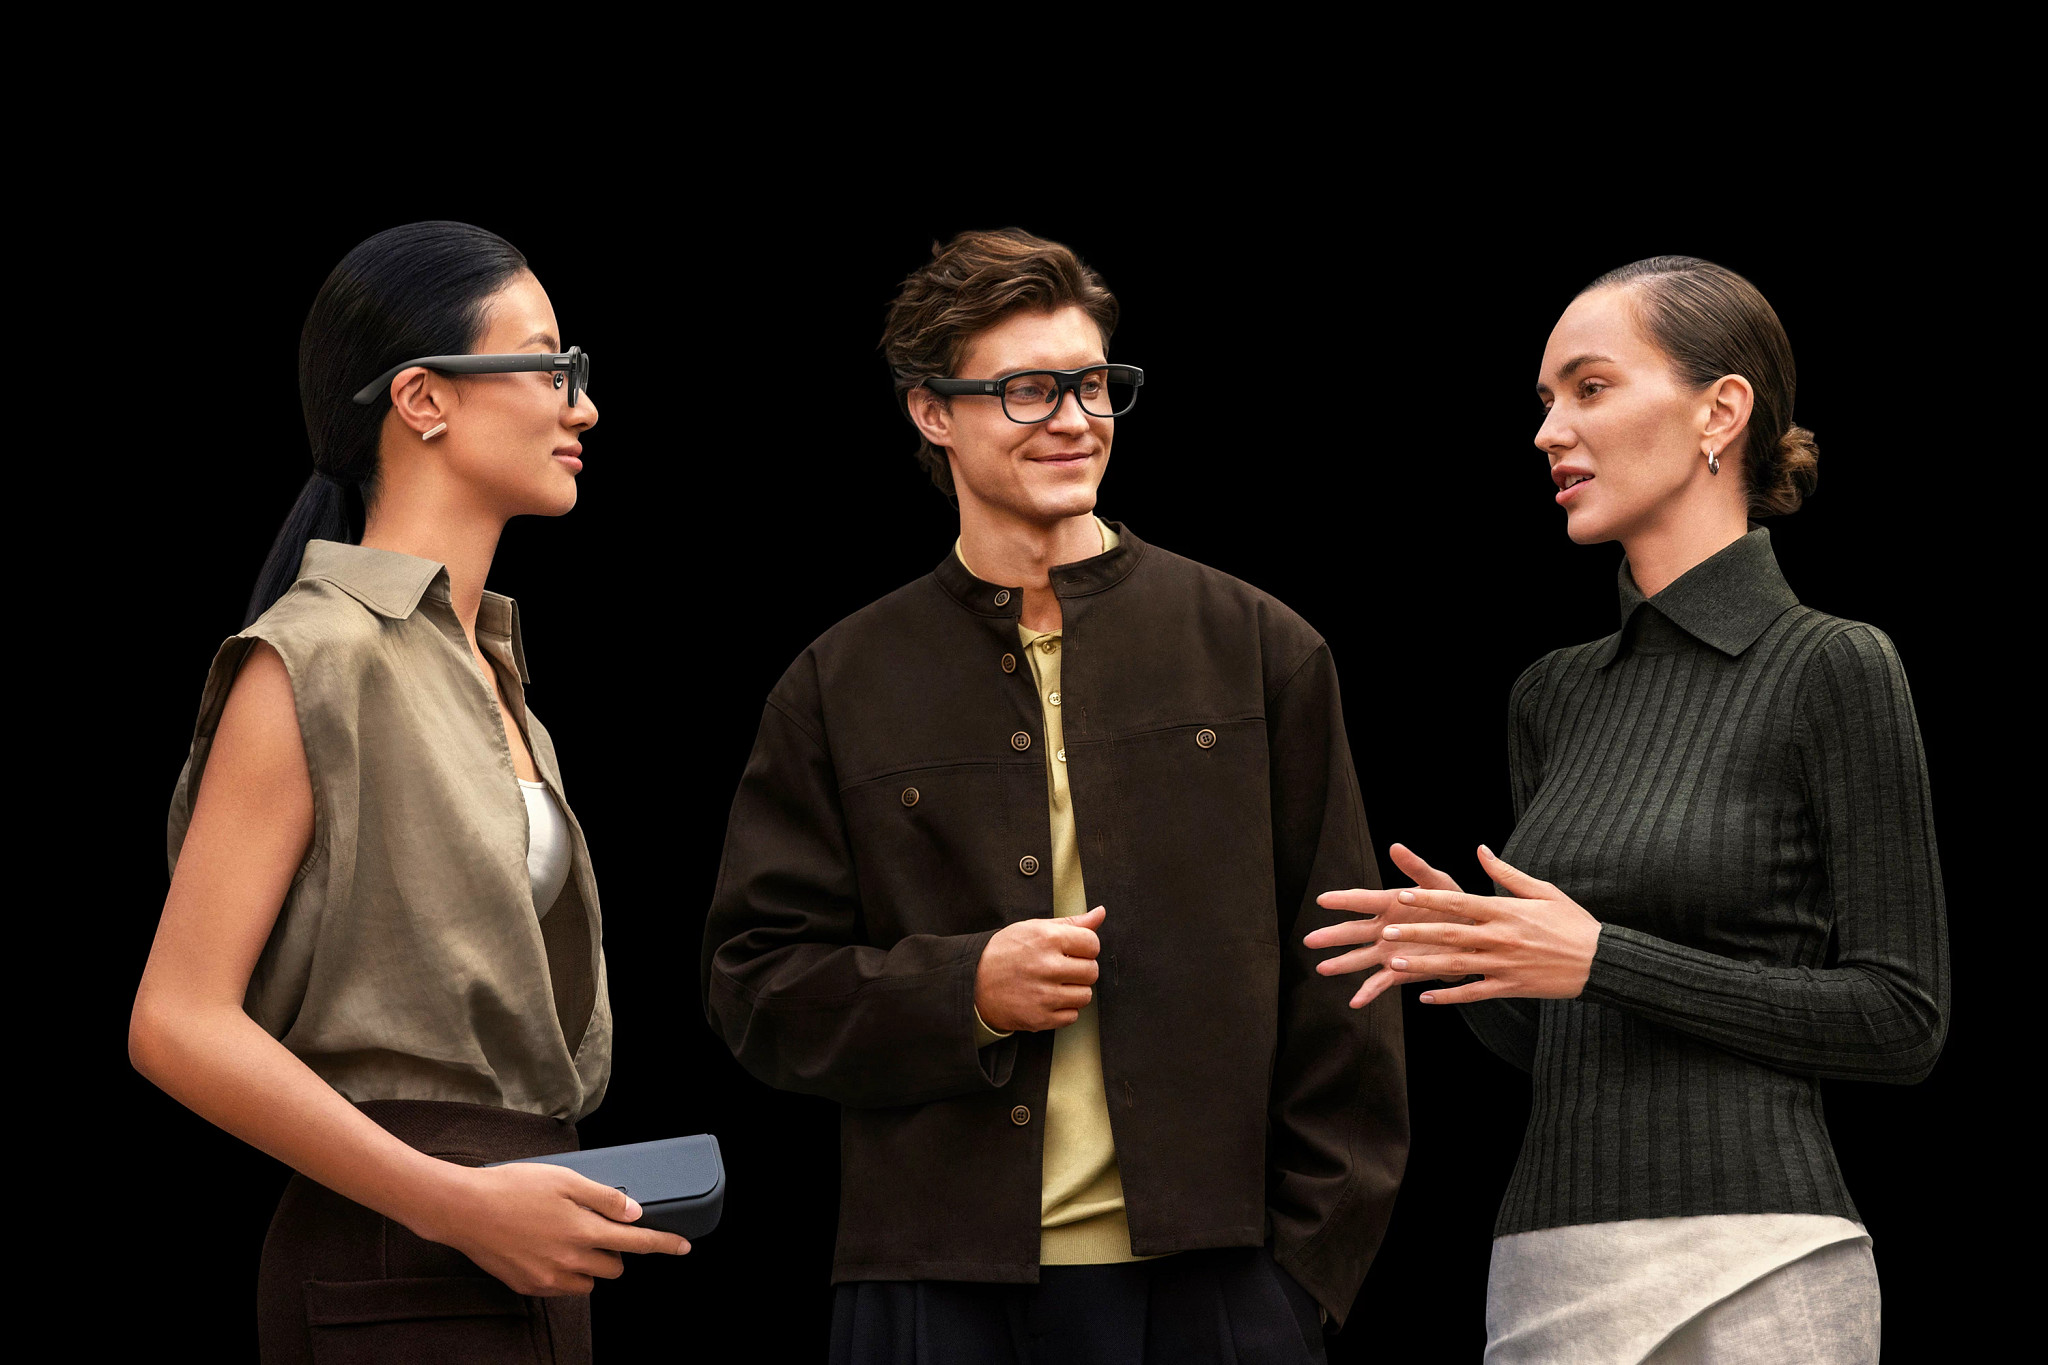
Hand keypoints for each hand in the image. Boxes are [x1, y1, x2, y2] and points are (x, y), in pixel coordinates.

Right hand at [416, 1161, 689, 1296]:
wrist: (463, 1209)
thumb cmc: (513, 1187)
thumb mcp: (565, 1179)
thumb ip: (603, 1197)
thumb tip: (634, 1212)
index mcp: (583, 1231)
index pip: (636, 1244)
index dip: (663, 1244)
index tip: (684, 1246)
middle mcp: (569, 1261)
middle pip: (614, 1268)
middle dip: (615, 1251)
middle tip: (597, 1228)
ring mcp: (548, 1278)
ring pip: (588, 1282)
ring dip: (590, 1265)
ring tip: (569, 1238)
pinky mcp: (528, 1286)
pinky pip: (561, 1287)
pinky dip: (565, 1274)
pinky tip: (547, 1249)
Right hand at [975, 906, 1104, 1032]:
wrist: (973, 983)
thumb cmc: (1003, 952)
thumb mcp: (1033, 928)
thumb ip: (1070, 923)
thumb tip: (1099, 913)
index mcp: (1047, 939)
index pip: (1092, 943)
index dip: (1085, 947)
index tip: (1073, 950)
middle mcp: (1047, 967)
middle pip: (1092, 971)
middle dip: (1081, 969)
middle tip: (1062, 968)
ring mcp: (1043, 995)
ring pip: (1085, 996)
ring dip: (1074, 991)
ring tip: (1054, 984)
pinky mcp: (1040, 1018)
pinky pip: (1072, 1016)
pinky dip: (1063, 1010)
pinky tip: (1047, 999)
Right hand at [1307, 844, 1482, 1007]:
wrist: (1473, 936)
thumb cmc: (1454, 904)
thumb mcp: (1438, 883)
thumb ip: (1416, 867)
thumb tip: (1395, 847)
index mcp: (1390, 903)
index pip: (1362, 900)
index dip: (1343, 900)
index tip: (1323, 900)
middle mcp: (1384, 927)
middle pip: (1353, 932)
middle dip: (1332, 936)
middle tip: (1309, 940)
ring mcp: (1389, 950)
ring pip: (1359, 958)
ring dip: (1342, 964)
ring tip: (1323, 969)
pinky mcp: (1400, 970)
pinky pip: (1380, 982)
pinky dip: (1368, 992)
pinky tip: (1355, 1002)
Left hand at [1378, 845, 1601, 1004]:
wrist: (1601, 961)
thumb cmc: (1572, 922)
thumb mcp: (1543, 890)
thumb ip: (1506, 873)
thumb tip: (1481, 849)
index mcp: (1505, 910)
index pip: (1459, 901)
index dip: (1428, 899)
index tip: (1402, 895)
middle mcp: (1501, 937)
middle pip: (1450, 933)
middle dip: (1416, 932)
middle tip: (1386, 931)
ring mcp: (1504, 964)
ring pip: (1456, 965)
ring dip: (1423, 964)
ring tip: (1393, 964)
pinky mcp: (1510, 987)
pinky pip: (1474, 993)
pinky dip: (1449, 995)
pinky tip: (1425, 997)